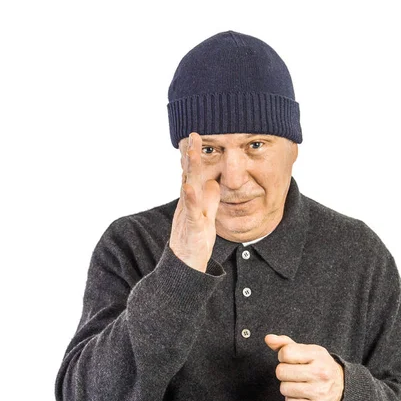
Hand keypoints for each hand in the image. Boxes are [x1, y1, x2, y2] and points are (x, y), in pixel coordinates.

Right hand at [169, 132, 220, 271]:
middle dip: (192, 154)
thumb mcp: (206, 216)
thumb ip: (210, 199)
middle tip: (195, 134)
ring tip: (191, 151)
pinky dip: (190, 198)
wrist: (185, 266)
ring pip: (188, 187)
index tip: (199, 135)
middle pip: (189, 174)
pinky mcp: (192, 227)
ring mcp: (188, 214)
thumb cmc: (195, 241)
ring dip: (190, 169)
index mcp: (193, 199)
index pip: (194, 173)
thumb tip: (215, 182)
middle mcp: (188, 203)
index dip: (195, 155)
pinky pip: (191, 211)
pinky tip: (189, 186)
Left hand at [265, 334, 344, 400]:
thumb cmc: (319, 366)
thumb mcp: (307, 351)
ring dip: (288, 387)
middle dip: (284, 372)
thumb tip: (268, 338)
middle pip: (281, 371)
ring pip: (284, 389)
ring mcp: (320, 391)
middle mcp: (321, 373)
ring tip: (300, 384)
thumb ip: (286, 344)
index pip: (285, 353)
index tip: (292, 360)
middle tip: (295, 373)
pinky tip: (303, 395)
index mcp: (318, 355)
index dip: (283, 356)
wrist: (343, 389)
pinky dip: (292, 400)